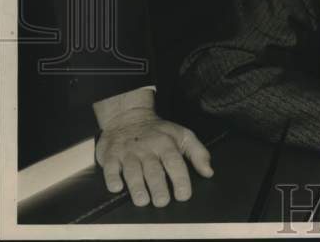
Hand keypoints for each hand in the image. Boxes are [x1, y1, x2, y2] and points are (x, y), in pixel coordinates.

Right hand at [95, 109, 212, 206]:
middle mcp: (147, 148)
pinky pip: (110, 168)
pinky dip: (112, 178)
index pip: (175, 162)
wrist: (128, 117)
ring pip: (133, 171)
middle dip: (158, 187)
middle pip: (153, 170)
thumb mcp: (182, 135)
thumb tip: (209, 172)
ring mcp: (128, 152)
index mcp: (166, 143)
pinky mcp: (111, 156)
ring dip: (137, 187)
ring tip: (143, 200)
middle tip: (162, 201)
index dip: (180, 179)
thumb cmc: (158, 132)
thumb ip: (198, 153)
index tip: (183, 195)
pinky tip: (117, 188)